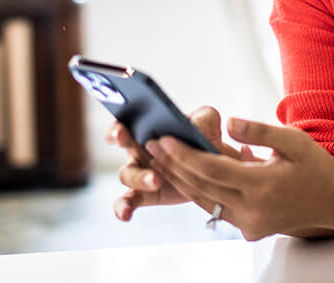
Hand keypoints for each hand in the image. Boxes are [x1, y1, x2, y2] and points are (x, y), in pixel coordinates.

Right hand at [106, 107, 257, 220]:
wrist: (216, 167)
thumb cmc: (206, 138)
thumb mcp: (208, 122)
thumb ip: (203, 119)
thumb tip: (194, 127)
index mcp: (148, 126)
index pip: (126, 120)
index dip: (119, 123)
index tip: (122, 129)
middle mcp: (138, 148)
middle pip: (120, 142)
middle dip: (118, 138)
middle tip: (125, 138)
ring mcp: (139, 172)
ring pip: (127, 174)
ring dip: (140, 177)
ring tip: (157, 180)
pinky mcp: (146, 194)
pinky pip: (127, 201)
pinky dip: (123, 208)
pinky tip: (125, 215)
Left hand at [146, 118, 333, 240]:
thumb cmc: (317, 167)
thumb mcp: (293, 141)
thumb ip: (259, 131)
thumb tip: (228, 122)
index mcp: (261, 186)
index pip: (210, 169)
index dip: (183, 154)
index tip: (163, 137)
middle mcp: (252, 209)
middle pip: (201, 186)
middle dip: (173, 165)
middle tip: (151, 144)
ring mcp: (250, 223)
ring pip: (204, 201)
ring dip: (181, 180)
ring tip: (161, 159)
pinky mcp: (251, 230)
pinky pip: (217, 210)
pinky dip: (200, 192)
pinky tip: (187, 176)